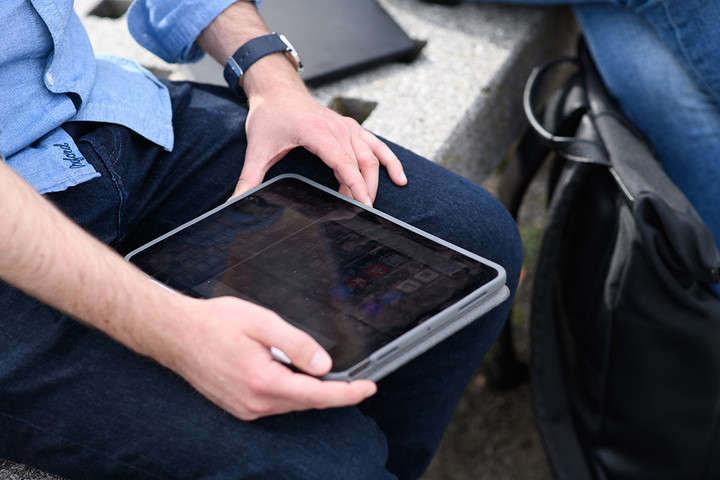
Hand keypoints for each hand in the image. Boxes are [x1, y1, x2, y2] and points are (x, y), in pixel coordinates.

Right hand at [168, 296, 376, 420]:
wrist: (175, 334)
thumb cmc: (213, 324)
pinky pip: (276, 403)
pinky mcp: (239, 407)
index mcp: (263, 381)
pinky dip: (292, 392)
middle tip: (356, 376)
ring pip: (292, 403)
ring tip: (323, 371)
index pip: (317, 394)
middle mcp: (254, 402)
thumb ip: (296, 343)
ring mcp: (245, 408)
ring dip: (311, 390)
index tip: (368, 387)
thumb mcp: (261, 322)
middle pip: (307, 401)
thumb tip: (324, 363)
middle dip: (334, 391)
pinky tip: (293, 375)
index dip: (347, 393)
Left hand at [232, 82, 407, 204]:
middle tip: (358, 215)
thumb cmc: (269, 115)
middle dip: (363, 191)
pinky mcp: (352, 129)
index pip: (343, 163)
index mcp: (316, 132)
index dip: (354, 186)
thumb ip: (249, 178)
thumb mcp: (257, 148)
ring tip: (370, 205)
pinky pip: (378, 146)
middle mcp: (337, 128)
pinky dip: (390, 162)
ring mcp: (348, 127)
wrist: (277, 88)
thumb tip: (235, 202)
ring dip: (374, 182)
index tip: (362, 207)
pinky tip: (399, 179)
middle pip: (361, 163)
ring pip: (372, 157)